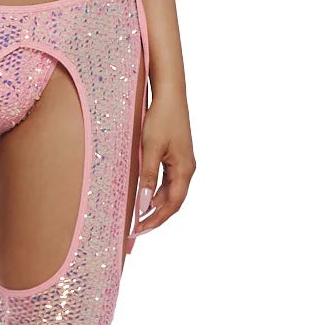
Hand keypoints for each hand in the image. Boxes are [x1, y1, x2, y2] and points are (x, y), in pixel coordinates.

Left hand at [133, 86, 194, 236]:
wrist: (170, 95)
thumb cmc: (161, 118)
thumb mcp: (150, 148)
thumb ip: (147, 176)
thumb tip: (143, 204)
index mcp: (185, 170)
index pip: (172, 204)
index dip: (156, 220)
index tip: (139, 230)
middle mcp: (187, 168)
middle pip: (173, 201)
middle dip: (156, 216)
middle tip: (136, 228)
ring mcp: (183, 162)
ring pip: (170, 192)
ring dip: (155, 205)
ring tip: (138, 215)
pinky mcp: (176, 156)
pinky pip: (168, 181)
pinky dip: (156, 191)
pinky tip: (144, 194)